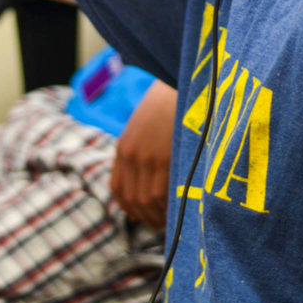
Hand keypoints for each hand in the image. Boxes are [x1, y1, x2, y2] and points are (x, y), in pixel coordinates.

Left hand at [110, 80, 176, 230]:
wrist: (183, 78)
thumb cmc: (173, 101)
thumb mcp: (149, 123)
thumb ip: (145, 147)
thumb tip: (153, 175)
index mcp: (125, 146)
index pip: (119, 189)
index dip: (131, 208)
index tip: (145, 215)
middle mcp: (130, 155)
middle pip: (131, 200)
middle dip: (146, 217)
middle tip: (163, 224)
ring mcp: (146, 157)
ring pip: (146, 201)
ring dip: (159, 216)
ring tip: (174, 220)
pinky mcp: (164, 157)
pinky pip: (162, 194)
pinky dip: (169, 207)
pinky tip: (181, 208)